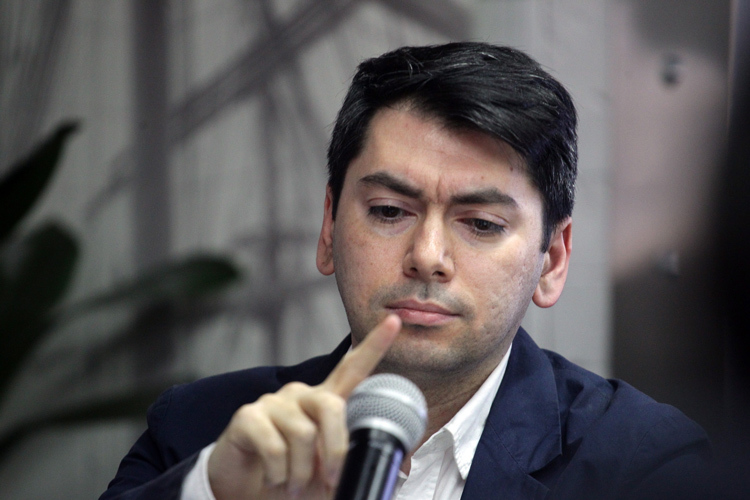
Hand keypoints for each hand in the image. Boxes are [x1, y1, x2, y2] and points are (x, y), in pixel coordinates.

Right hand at [207, 315, 401, 498]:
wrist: (246, 492)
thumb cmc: (294, 479)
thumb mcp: (330, 472)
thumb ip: (355, 461)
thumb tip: (397, 469)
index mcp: (325, 403)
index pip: (352, 368)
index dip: (374, 345)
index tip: (394, 321)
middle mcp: (301, 395)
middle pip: (331, 406)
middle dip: (337, 449)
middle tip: (332, 481)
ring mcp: (274, 403)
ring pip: (303, 433)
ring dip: (303, 472)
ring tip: (295, 486)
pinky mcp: (248, 417)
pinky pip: (274, 447)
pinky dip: (279, 474)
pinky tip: (274, 479)